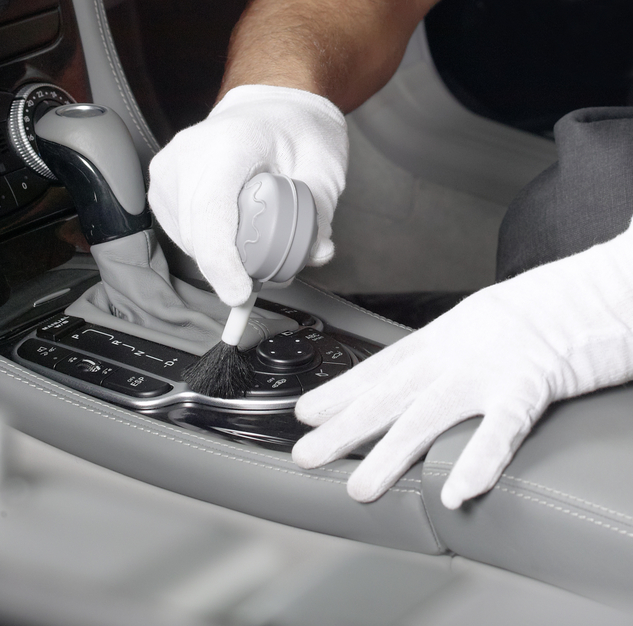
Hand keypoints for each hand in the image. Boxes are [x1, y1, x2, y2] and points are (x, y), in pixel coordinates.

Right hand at [147, 85, 346, 306]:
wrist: (268, 106)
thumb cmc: (293, 128)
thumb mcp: (323, 163)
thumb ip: (319, 210)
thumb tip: (315, 252)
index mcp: (229, 143)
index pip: (211, 211)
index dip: (222, 260)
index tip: (239, 291)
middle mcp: (188, 154)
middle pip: (197, 233)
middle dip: (233, 264)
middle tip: (271, 266)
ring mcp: (168, 170)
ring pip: (187, 239)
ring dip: (221, 253)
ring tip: (254, 231)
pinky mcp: (161, 186)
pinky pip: (181, 233)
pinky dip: (208, 242)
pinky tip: (233, 225)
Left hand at [292, 224, 632, 507]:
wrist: (612, 283)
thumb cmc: (558, 306)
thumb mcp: (490, 324)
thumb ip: (457, 355)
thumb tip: (428, 385)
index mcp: (448, 332)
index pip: (382, 366)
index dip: (341, 392)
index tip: (307, 413)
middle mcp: (459, 347)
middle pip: (390, 391)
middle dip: (344, 426)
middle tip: (305, 454)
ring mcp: (494, 364)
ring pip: (429, 413)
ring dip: (390, 454)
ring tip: (360, 486)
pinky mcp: (536, 381)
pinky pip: (502, 426)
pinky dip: (479, 458)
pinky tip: (456, 489)